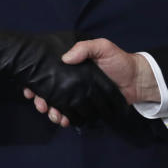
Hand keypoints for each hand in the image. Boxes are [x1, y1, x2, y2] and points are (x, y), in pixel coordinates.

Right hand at [25, 38, 160, 126]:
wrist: (137, 80)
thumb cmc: (119, 60)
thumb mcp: (103, 47)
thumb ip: (85, 48)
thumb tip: (65, 58)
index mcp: (72, 66)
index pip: (49, 72)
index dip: (36, 81)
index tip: (29, 90)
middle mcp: (71, 81)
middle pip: (49, 91)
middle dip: (41, 100)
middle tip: (41, 106)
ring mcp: (78, 95)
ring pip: (58, 105)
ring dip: (52, 112)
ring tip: (54, 116)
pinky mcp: (86, 108)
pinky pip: (71, 114)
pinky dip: (64, 118)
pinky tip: (64, 121)